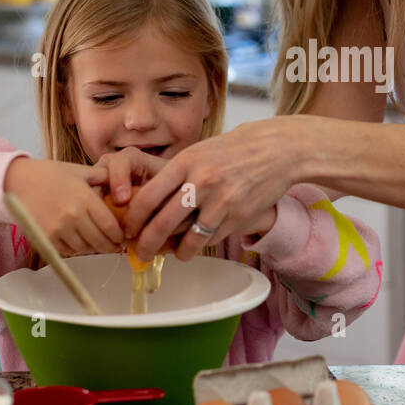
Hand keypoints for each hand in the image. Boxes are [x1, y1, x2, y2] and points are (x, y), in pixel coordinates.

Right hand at [3, 157, 121, 256]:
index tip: (123, 238)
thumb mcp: (80, 170)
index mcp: (84, 197)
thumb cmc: (50, 174)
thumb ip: (104, 177)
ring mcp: (57, 229)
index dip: (119, 236)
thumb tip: (124, 186)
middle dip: (110, 246)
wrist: (17, 181)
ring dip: (93, 249)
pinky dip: (75, 250)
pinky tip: (79, 243)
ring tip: (98, 244)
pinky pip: (66, 251)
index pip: (110, 225)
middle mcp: (72, 215)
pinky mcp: (44, 238)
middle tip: (115, 246)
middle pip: (99, 241)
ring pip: (84, 249)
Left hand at [122, 119, 297, 262]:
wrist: (276, 150)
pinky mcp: (238, 216)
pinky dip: (200, 246)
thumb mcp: (198, 153)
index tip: (128, 230)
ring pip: (189, 239)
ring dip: (176, 252)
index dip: (133, 220)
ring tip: (173, 254)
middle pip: (162, 223)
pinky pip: (211, 239)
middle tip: (140, 253)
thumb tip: (146, 203)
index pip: (147, 197)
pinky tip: (196, 246)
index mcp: (185, 162)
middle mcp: (201, 182)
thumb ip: (174, 175)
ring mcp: (221, 200)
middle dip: (146, 244)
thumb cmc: (232, 150)